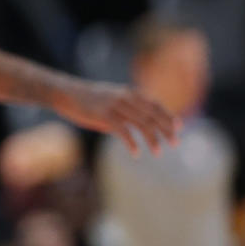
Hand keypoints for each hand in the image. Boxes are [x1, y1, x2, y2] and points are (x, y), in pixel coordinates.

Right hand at [56, 80, 179, 155]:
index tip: (179, 128)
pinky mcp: (104, 115)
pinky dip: (132, 143)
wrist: (65, 93)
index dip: (168, 116)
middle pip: (153, 115)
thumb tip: (138, 128)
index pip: (155, 105)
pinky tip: (136, 153)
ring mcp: (116, 106)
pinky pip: (123, 131)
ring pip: (141, 124)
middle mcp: (126, 98)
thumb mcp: (111, 99)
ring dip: (152, 139)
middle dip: (166, 130)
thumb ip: (126, 110)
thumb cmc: (88, 99)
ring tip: (158, 152)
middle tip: (174, 143)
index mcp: (129, 93)